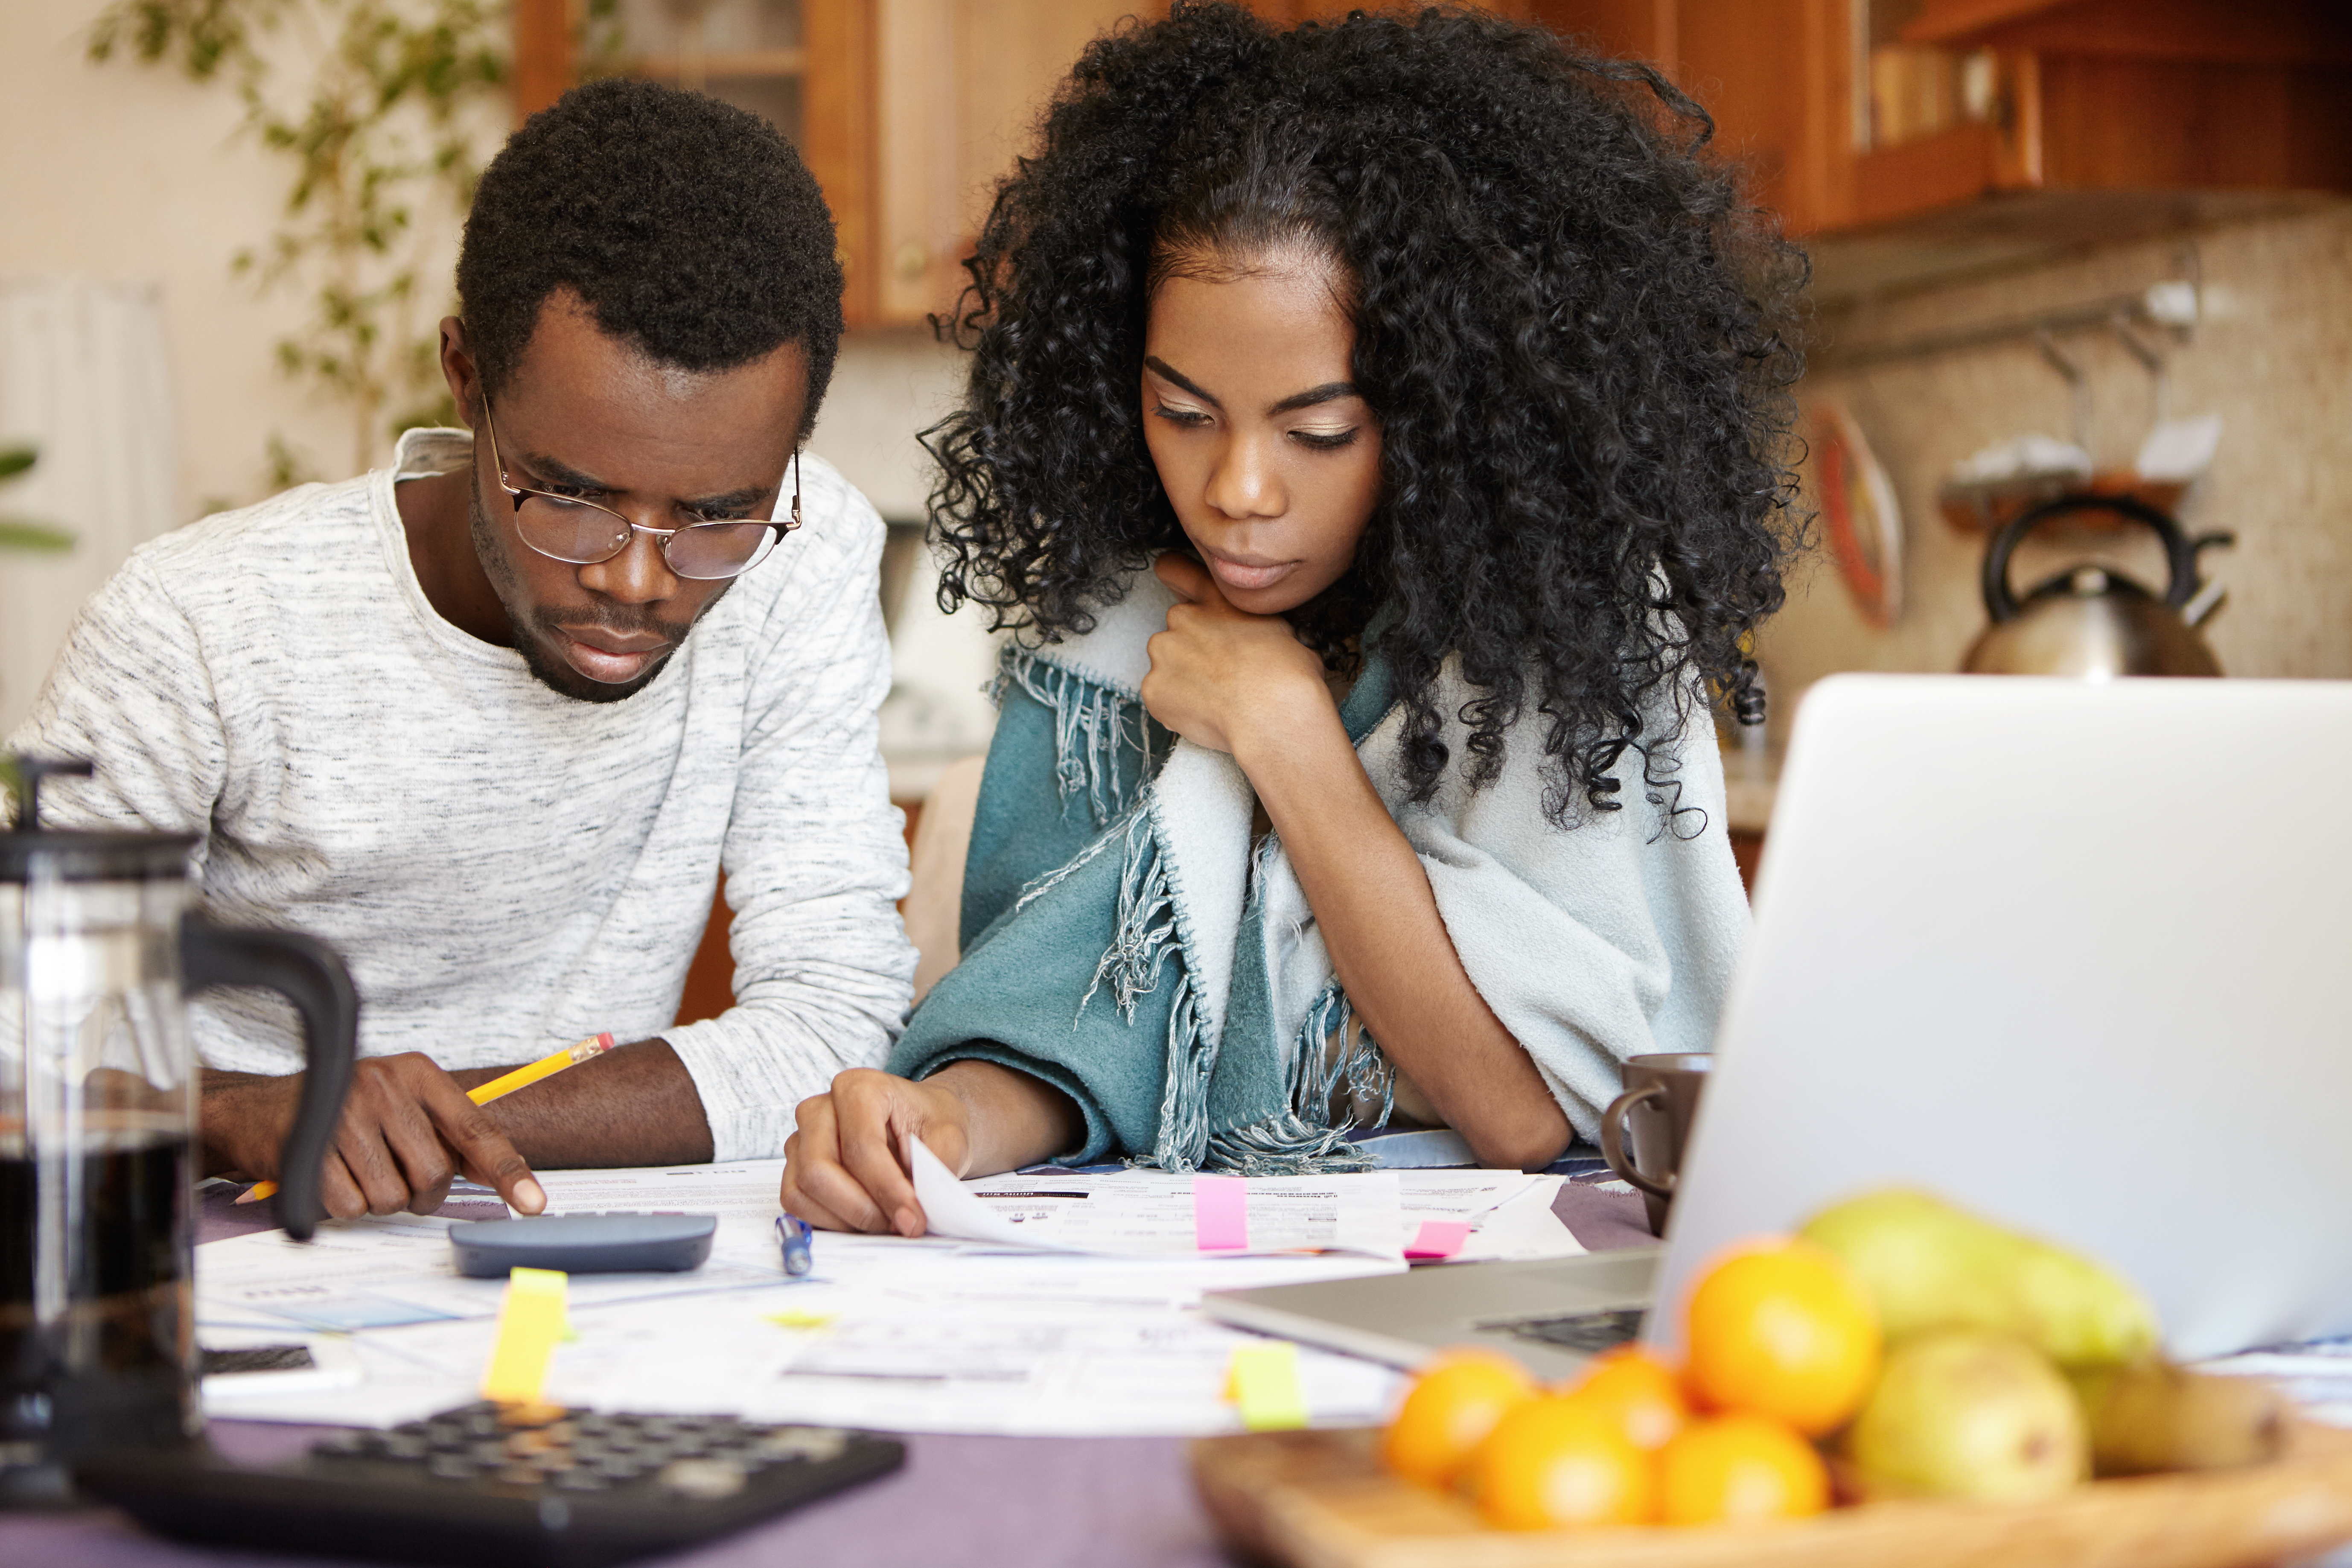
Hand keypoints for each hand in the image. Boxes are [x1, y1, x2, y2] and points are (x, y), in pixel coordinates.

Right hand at [202, 1054, 545, 1219]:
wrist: (262, 1110)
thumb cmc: (346, 1111)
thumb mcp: (404, 1105)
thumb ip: (451, 1136)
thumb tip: (505, 1177)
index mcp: (417, 1074)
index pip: (476, 1129)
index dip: (509, 1171)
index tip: (534, 1206)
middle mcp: (383, 1087)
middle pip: (435, 1174)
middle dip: (420, 1192)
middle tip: (395, 1176)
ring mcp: (344, 1116)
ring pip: (394, 1197)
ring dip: (379, 1199)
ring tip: (357, 1170)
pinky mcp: (308, 1150)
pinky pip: (351, 1208)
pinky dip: (344, 1206)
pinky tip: (330, 1177)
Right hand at [780, 1068, 971, 1235]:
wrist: (922, 1123)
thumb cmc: (931, 1125)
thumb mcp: (950, 1139)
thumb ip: (934, 1170)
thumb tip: (914, 1212)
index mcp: (859, 1088)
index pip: (861, 1147)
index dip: (887, 1190)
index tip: (913, 1218)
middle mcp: (820, 1108)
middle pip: (819, 1170)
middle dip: (862, 1209)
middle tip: (898, 1223)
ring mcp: (802, 1136)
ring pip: (802, 1190)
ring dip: (845, 1218)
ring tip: (885, 1220)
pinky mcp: (796, 1164)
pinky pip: (796, 1201)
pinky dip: (828, 1220)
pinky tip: (862, 1218)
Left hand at [1142, 552, 1335, 758]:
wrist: (1273, 716)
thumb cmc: (1288, 675)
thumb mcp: (1279, 629)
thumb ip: (1248, 623)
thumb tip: (1252, 638)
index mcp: (1215, 598)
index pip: (1174, 569)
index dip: (1172, 577)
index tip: (1175, 588)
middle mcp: (1182, 618)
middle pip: (1175, 630)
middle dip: (1190, 648)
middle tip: (1219, 673)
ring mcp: (1163, 654)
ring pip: (1166, 665)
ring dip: (1183, 678)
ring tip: (1216, 697)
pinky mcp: (1153, 690)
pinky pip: (1160, 697)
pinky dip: (1176, 707)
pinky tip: (1206, 714)